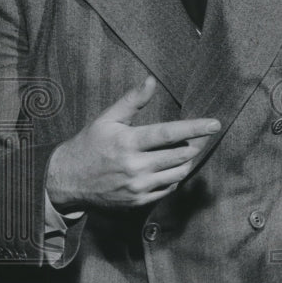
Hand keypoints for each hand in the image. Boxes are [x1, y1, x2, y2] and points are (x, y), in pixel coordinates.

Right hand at [46, 76, 219, 209]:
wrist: (67, 181)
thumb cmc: (89, 144)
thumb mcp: (107, 119)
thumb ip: (132, 100)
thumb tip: (151, 80)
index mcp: (128, 142)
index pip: (169, 134)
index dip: (195, 129)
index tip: (215, 123)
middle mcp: (135, 166)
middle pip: (180, 156)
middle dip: (196, 144)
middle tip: (203, 135)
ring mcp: (138, 187)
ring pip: (179, 173)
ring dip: (188, 161)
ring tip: (188, 150)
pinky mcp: (139, 202)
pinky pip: (169, 188)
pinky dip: (176, 176)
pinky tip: (172, 166)